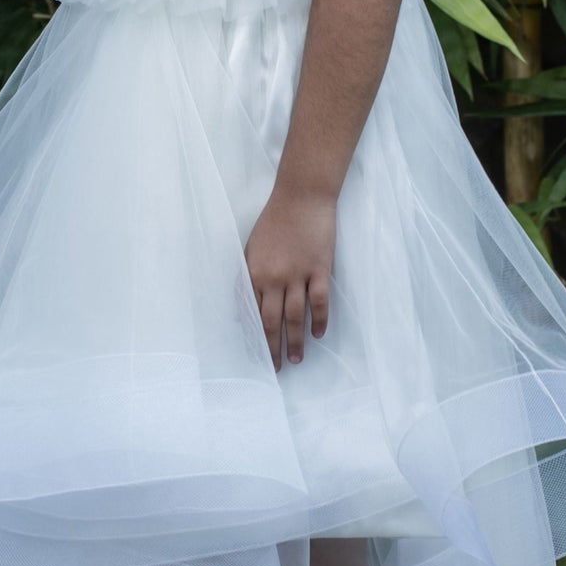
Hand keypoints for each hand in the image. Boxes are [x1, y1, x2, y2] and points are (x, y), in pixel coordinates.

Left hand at [244, 186, 335, 370]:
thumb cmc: (274, 220)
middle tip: (276, 368)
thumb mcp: (252, 247)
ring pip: (295, 317)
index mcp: (254, 272)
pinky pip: (319, 302)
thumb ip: (249, 274)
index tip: (257, 353)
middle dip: (272, 348)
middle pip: (272, 321)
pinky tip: (318, 334)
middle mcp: (274, 278)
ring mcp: (298, 274)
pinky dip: (319, 320)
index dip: (255, 336)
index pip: (253, 313)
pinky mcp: (320, 269)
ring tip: (297, 359)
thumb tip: (245, 302)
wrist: (301, 197)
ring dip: (295, 341)